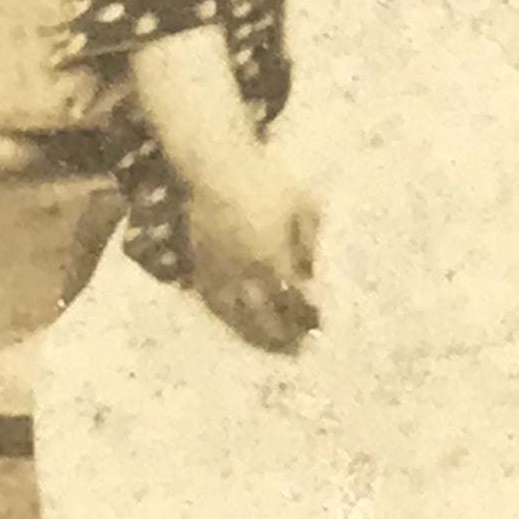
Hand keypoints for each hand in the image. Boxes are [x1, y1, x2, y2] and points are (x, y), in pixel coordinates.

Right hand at [182, 151, 319, 353]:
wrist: (217, 170)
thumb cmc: (268, 183)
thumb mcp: (304, 203)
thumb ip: (311, 240)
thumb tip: (312, 274)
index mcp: (273, 255)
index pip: (292, 297)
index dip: (305, 315)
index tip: (318, 326)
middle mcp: (245, 269)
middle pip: (263, 314)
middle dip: (282, 334)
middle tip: (297, 348)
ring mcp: (219, 270)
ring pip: (236, 313)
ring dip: (254, 333)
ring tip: (270, 347)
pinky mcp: (200, 266)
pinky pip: (212, 301)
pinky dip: (227, 317)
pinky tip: (238, 326)